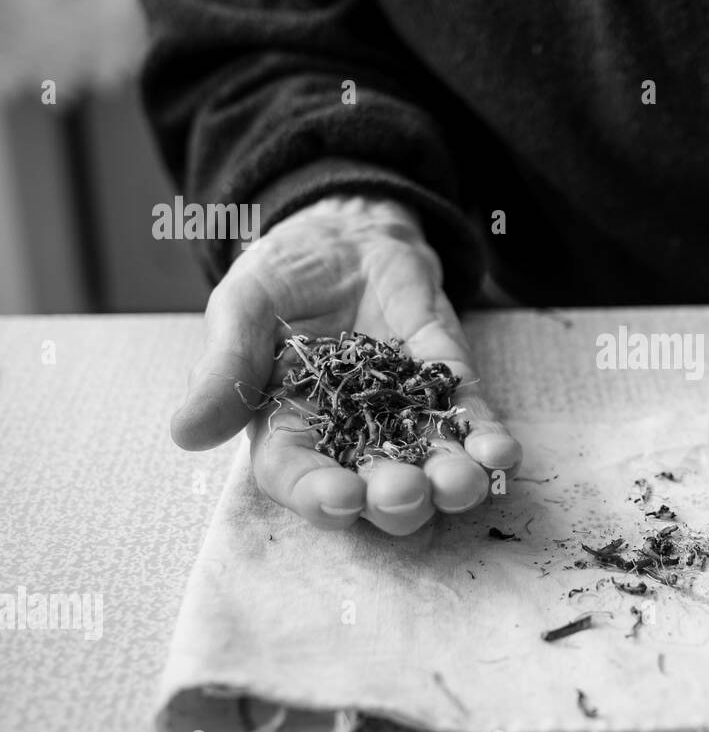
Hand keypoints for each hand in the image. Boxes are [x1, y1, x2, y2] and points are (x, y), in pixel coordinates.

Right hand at [172, 195, 521, 533]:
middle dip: (393, 499)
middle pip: (373, 488)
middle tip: (404, 495)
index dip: (318, 495)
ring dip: (451, 482)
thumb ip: (225, 369)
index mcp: (289, 429)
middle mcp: (351, 437)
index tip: (339, 500)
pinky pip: (471, 419)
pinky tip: (502, 453)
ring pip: (431, 464)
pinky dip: (487, 440)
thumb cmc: (285, 275)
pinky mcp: (449, 383)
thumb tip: (184, 433)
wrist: (345, 231)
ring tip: (464, 485)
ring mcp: (406, 414)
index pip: (299, 477)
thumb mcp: (243, 309)